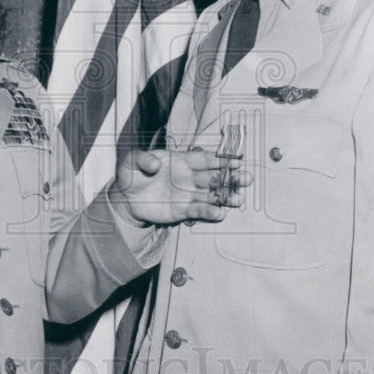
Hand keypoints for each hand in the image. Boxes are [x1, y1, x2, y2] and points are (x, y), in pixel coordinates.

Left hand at [109, 148, 252, 225]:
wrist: (126, 199)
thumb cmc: (131, 175)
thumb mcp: (131, 162)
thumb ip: (142, 160)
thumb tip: (155, 165)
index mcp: (181, 161)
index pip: (204, 159)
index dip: (220, 159)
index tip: (236, 160)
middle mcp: (189, 177)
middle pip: (214, 177)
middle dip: (231, 177)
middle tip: (247, 179)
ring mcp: (187, 194)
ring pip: (210, 195)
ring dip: (225, 197)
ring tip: (239, 200)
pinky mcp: (181, 210)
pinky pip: (198, 211)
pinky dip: (209, 212)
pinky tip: (220, 214)